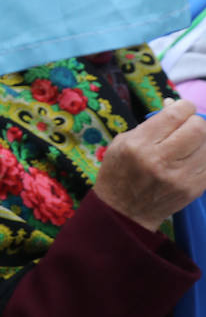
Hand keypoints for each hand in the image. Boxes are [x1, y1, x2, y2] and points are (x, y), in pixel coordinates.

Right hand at [92, 98, 205, 231]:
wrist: (124, 212)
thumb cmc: (119, 172)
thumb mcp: (122, 142)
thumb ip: (151, 123)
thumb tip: (175, 104)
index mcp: (139, 145)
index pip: (176, 115)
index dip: (184, 107)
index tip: (181, 109)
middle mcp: (160, 160)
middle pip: (198, 128)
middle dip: (196, 122)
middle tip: (187, 126)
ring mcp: (180, 176)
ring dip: (201, 140)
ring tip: (189, 144)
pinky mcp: (194, 188)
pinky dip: (203, 156)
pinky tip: (192, 158)